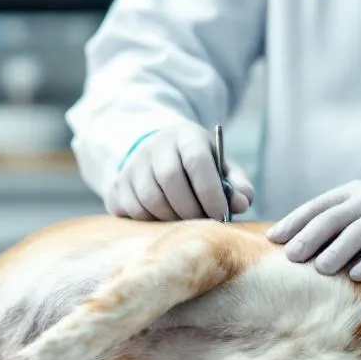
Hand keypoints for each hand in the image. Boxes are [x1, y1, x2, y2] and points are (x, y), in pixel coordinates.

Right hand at [106, 122, 253, 220]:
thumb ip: (236, 185)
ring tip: (186, 223)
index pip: (196, 160)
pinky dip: (152, 223)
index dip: (210, 191)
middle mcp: (155, 146)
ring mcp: (132, 165)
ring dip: (171, 219)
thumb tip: (242, 203)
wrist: (159, 158)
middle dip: (191, 209)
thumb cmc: (198, 168)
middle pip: (170, 180)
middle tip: (203, 223)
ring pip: (150, 199)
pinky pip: (132, 211)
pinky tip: (165, 220)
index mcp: (186, 135)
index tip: (221, 214)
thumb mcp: (221, 168)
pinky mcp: (118, 185)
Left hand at [266, 174, 360, 280]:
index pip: (316, 207)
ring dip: (338, 250)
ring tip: (321, 269)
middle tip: (291, 256)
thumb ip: (336, 222)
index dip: (293, 222)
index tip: (271, 239)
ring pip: (359, 231)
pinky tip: (358, 275)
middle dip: (310, 236)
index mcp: (350, 194)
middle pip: (333, 218)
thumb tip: (295, 249)